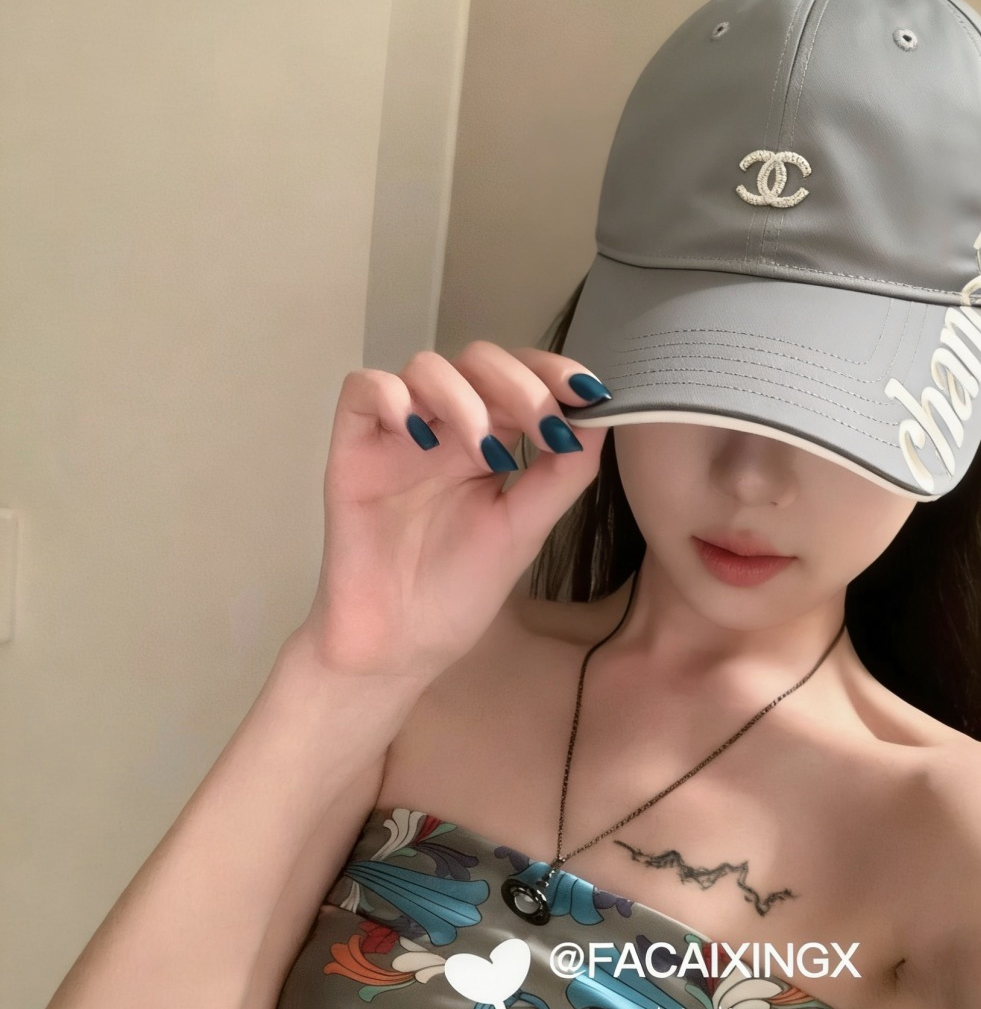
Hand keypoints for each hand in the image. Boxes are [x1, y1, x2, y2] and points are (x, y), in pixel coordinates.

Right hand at [294, 341, 609, 683]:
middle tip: (540, 425)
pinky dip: (391, 394)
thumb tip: (600, 418)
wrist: (397, 647)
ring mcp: (397, 434)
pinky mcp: (352, 447)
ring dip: (465, 396)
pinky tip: (416, 431)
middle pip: (478, 360)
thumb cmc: (455, 593)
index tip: (587, 392)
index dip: (553, 371)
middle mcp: (443, 429)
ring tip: (482, 450)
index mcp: (488, 442)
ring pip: (426, 366)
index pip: (521, 379)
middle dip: (519, 383)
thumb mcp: (525, 530)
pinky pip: (362, 388)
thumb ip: (561, 474)